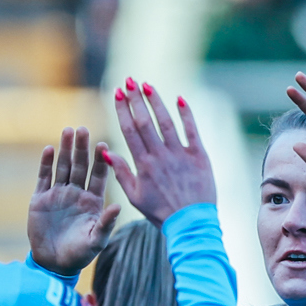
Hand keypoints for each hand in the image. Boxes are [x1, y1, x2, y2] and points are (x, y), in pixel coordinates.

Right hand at [28, 127, 118, 275]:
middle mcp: (76, 194)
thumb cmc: (80, 254)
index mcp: (93, 201)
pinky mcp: (40, 199)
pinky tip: (49, 149)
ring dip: (64, 149)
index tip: (104, 145)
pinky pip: (44, 178)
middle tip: (83, 129)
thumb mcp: (96, 240)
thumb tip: (119, 206)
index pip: (98, 176)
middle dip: (81, 148)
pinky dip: (46, 163)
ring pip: (62, 167)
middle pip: (79, 165)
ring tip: (68, 130)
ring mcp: (58, 195)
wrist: (54, 263)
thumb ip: (106, 223)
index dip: (100, 160)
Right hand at [103, 78, 216, 224]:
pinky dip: (186, 114)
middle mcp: (161, 156)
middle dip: (136, 99)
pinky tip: (180, 99)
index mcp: (143, 165)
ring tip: (147, 85)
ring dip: (156, 101)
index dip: (123, 109)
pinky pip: (192, 130)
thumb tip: (106, 152)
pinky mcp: (199, 156)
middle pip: (145, 121)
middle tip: (129, 80)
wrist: (191, 224)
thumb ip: (121, 172)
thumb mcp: (135, 197)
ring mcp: (180, 154)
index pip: (130, 130)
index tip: (117, 93)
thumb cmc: (161, 212)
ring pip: (167, 122)